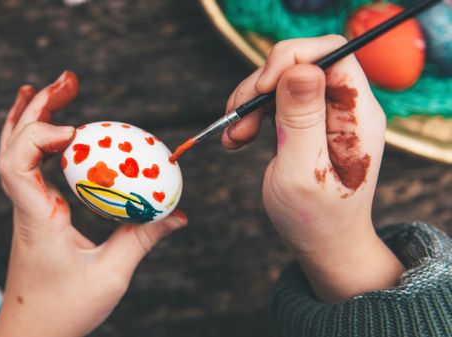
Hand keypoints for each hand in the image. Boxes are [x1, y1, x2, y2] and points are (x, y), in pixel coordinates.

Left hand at [0, 71, 187, 336]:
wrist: (31, 332)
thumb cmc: (63, 310)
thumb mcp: (111, 276)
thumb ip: (143, 239)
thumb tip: (177, 213)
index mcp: (36, 218)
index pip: (15, 163)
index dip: (39, 135)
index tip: (77, 131)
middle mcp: (24, 206)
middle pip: (13, 144)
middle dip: (39, 107)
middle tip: (68, 81)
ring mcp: (25, 208)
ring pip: (14, 150)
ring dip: (32, 116)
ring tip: (54, 89)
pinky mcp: (33, 212)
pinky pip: (27, 166)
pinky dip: (37, 140)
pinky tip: (55, 130)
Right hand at [223, 35, 403, 301]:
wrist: (324, 244)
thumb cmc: (317, 218)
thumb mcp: (303, 172)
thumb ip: (302, 120)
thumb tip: (301, 69)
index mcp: (357, 115)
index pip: (332, 54)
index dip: (293, 58)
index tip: (262, 90)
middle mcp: (345, 107)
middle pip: (300, 63)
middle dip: (261, 86)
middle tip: (237, 121)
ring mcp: (325, 113)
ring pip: (282, 79)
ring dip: (249, 102)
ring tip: (233, 137)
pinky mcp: (307, 122)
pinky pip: (275, 100)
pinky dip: (250, 114)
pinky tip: (237, 138)